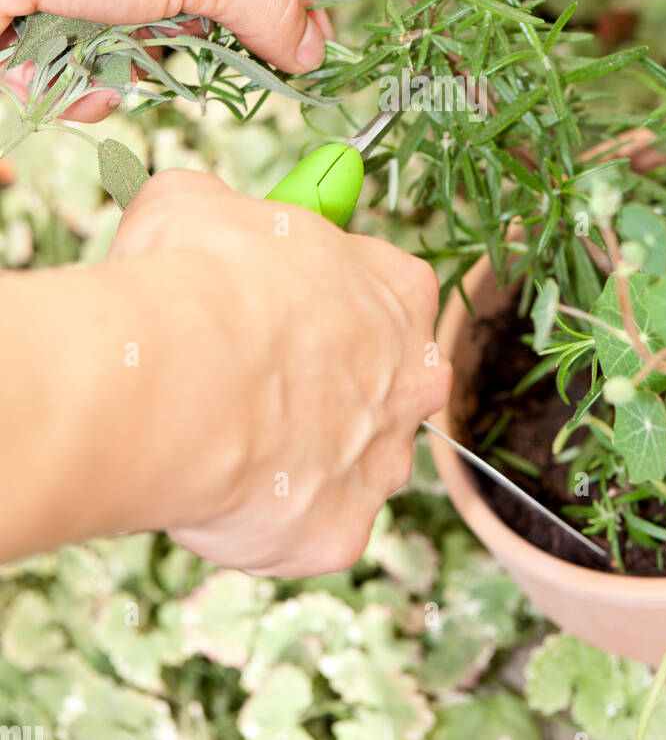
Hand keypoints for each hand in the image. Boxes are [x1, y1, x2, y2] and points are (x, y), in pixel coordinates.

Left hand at [0, 0, 326, 120]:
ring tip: (113, 66)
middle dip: (187, 32)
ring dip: (128, 63)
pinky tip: (70, 80)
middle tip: (199, 56)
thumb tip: (313, 46)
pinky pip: (81, 53)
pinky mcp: (29, 1)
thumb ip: (263, 2)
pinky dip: (79, 78)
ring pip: (133, 29)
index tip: (302, 35)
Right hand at [106, 170, 450, 576]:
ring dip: (294, 458)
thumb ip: (223, 215)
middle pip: (381, 386)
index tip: (278, 308)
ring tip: (221, 438)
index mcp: (398, 291)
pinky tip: (216, 488)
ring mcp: (382, 461)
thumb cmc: (198, 280)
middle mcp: (414, 379)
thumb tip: (197, 212)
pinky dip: (264, 517)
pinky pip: (307, 528)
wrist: (178, 379)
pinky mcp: (342, 531)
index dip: (326, 302)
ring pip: (346, 465)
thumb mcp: (198, 207)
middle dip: (322, 387)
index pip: (387, 292)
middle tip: (246, 381)